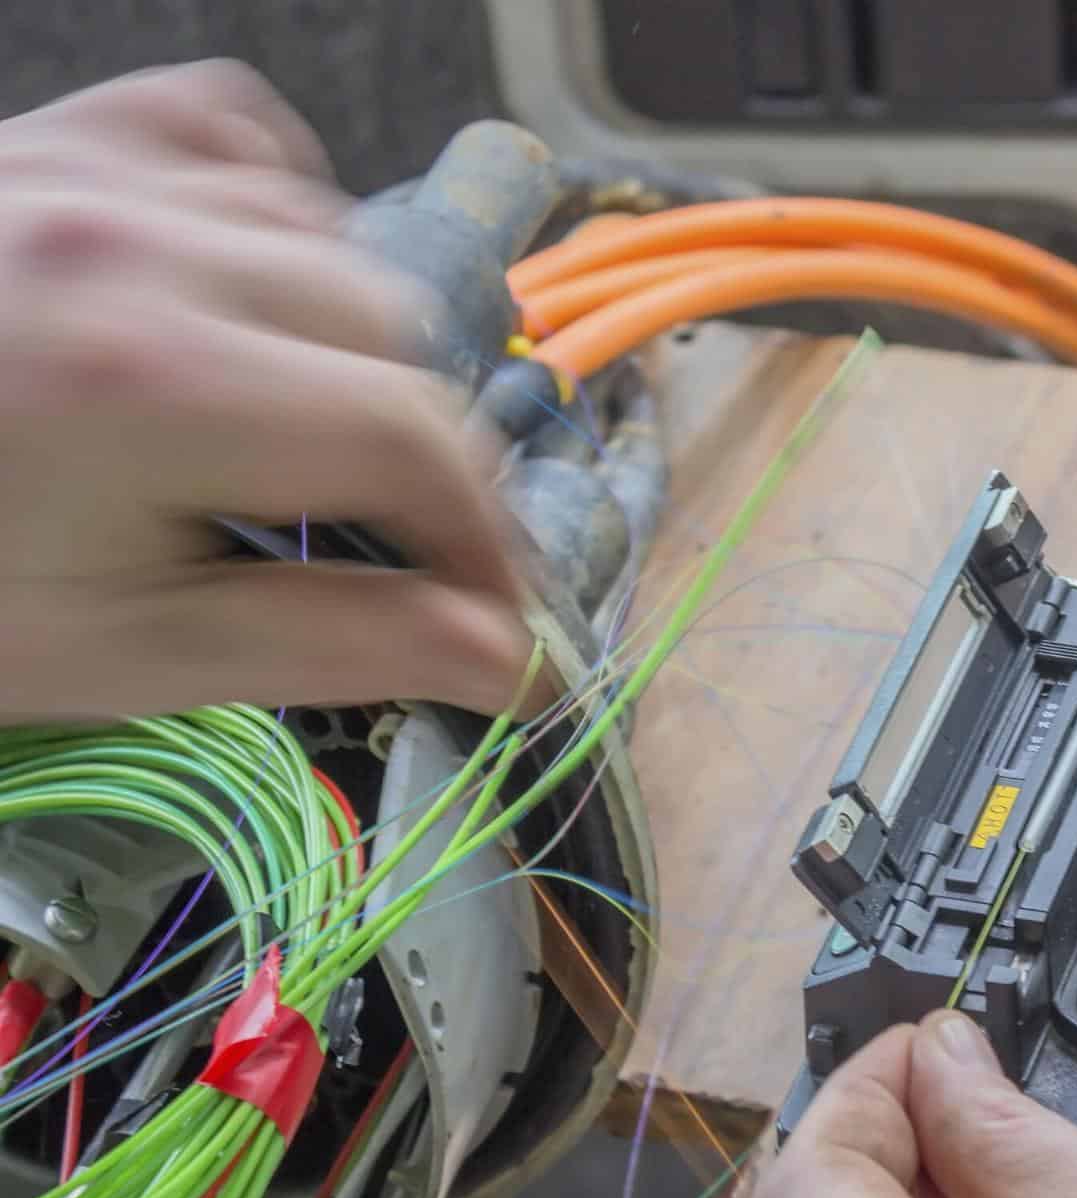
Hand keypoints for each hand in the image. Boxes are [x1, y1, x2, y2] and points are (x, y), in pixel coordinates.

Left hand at [0, 61, 530, 719]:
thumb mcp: (115, 647)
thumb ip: (326, 641)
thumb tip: (498, 658)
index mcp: (156, 383)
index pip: (416, 443)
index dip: (483, 537)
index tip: (492, 611)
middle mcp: (137, 245)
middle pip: (392, 330)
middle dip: (413, 445)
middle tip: (385, 541)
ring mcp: (90, 170)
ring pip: (327, 236)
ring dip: (347, 341)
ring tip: (292, 432)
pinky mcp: (57, 141)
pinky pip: (235, 139)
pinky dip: (275, 216)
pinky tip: (246, 298)